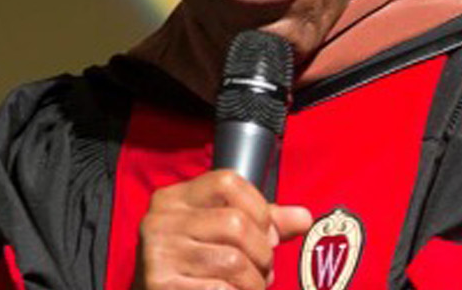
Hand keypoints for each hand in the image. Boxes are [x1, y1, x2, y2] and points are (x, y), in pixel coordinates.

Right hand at [133, 169, 312, 289]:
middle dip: (262, 252)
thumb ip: (261, 223)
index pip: (227, 181)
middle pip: (235, 223)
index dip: (259, 207)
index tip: (266, 232)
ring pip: (233, 261)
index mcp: (174, 198)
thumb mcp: (220, 234)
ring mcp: (158, 255)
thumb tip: (304, 218)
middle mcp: (160, 221)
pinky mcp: (162, 285)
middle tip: (263, 269)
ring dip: (254, 282)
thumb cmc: (192, 264)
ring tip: (251, 287)